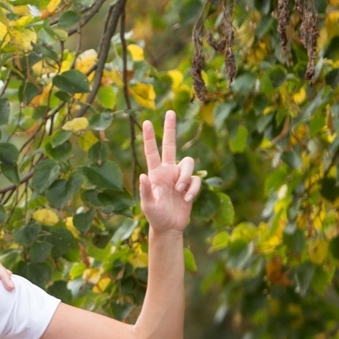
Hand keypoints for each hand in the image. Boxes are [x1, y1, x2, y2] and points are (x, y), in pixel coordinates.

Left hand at [138, 110, 203, 237]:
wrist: (168, 227)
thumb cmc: (155, 216)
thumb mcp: (147, 205)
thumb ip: (145, 191)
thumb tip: (142, 176)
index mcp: (155, 173)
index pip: (152, 152)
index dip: (150, 137)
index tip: (147, 121)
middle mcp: (167, 171)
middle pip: (171, 145)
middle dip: (170, 129)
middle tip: (170, 111)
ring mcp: (180, 177)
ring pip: (189, 163)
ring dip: (185, 176)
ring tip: (179, 190)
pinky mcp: (190, 185)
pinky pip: (196, 180)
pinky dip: (192, 189)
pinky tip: (186, 199)